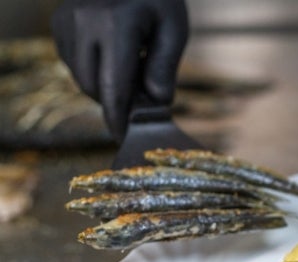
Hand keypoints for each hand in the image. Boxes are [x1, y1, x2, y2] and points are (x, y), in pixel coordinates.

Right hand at [51, 0, 188, 140]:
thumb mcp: (174, 28)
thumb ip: (164, 67)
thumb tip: (157, 102)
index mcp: (116, 25)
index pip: (113, 86)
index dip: (118, 118)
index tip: (124, 137)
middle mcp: (84, 23)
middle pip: (94, 87)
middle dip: (116, 100)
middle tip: (143, 93)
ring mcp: (66, 22)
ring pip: (81, 78)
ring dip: (105, 85)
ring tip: (132, 64)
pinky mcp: (58, 24)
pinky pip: (73, 64)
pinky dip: (93, 69)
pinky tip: (113, 55)